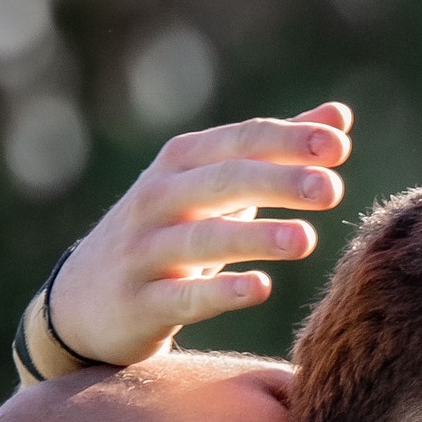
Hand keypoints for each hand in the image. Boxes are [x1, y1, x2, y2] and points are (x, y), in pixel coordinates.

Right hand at [49, 102, 351, 365]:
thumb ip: (274, 153)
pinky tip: (260, 288)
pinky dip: (220, 291)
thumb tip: (339, 118)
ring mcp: (144, 251)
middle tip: (330, 189)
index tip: (339, 145)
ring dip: (256, 236)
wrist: (83, 301)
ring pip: (203, 238)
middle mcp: (158, 199)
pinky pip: (184, 295)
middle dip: (277, 181)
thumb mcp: (214, 187)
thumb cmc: (169, 234)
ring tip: (306, 240)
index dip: (288, 141)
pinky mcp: (141, 302)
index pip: (239, 142)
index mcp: (181, 164)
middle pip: (223, 182)